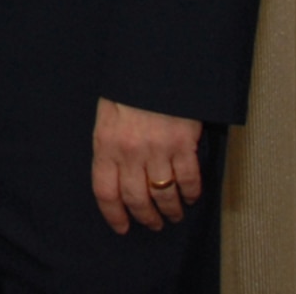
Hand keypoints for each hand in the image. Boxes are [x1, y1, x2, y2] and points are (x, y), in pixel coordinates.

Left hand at [91, 97, 202, 233]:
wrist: (154, 67)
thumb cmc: (128, 91)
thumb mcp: (106, 116)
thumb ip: (109, 146)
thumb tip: (114, 174)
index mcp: (105, 144)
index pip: (105, 191)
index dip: (113, 214)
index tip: (122, 227)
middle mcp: (130, 152)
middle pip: (136, 199)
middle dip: (145, 217)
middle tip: (153, 224)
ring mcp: (157, 149)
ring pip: (164, 194)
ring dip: (170, 211)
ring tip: (173, 216)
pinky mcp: (182, 145)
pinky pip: (188, 180)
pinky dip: (190, 194)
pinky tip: (190, 198)